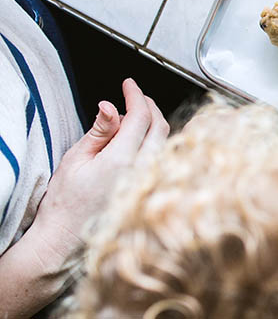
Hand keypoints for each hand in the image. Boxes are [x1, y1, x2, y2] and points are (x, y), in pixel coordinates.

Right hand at [34, 79, 169, 244]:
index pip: (141, 118)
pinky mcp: (150, 192)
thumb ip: (100, 131)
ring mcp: (149, 184)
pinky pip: (161, 159)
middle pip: (160, 127)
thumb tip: (112, 107)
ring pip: (164, 143)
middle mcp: (142, 172)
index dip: (136, 96)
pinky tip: (138, 142)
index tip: (129, 85)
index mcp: (122, 161)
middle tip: (134, 97)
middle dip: (149, 106)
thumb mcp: (76, 159)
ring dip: (152, 124)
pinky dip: (154, 143)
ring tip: (129, 121)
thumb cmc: (66, 204)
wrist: (66, 239)